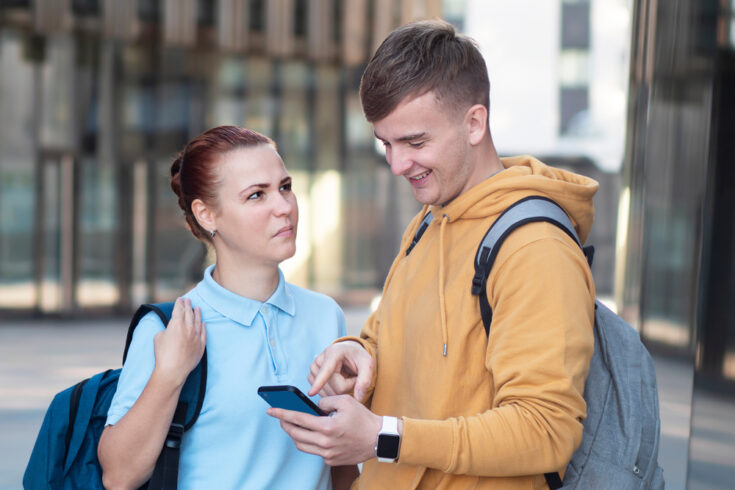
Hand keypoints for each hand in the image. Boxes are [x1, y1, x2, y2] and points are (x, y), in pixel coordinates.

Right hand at [153, 298, 206, 386]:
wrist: (173, 370)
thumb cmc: (162, 354)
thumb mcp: (158, 337)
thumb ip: (166, 329)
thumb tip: (170, 330)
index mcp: (177, 323)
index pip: (179, 310)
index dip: (179, 303)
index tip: (180, 299)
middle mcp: (188, 327)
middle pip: (189, 313)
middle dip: (188, 305)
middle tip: (188, 300)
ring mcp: (196, 336)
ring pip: (198, 321)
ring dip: (197, 313)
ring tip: (197, 308)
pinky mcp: (201, 345)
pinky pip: (203, 332)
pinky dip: (203, 326)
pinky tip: (204, 323)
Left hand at [267, 395, 382, 465]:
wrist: (378, 439)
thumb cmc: (363, 418)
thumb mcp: (345, 401)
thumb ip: (325, 402)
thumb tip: (313, 407)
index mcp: (327, 427)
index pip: (298, 419)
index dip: (282, 413)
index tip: (270, 410)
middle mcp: (325, 443)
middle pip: (295, 435)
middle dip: (285, 424)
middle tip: (281, 416)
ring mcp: (327, 454)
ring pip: (302, 445)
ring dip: (294, 435)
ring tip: (293, 425)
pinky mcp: (331, 461)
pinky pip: (314, 451)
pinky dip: (309, 442)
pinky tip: (311, 434)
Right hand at [308, 341, 373, 401]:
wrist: (349, 352)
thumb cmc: (358, 357)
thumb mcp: (368, 364)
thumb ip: (365, 380)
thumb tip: (358, 398)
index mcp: (334, 352)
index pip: (327, 371)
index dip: (319, 383)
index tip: (311, 393)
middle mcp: (320, 359)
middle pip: (333, 387)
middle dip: (346, 388)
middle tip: (353, 378)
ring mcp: (313, 368)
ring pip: (326, 392)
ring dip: (339, 391)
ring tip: (346, 378)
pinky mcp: (311, 376)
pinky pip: (321, 393)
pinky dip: (331, 392)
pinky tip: (338, 382)